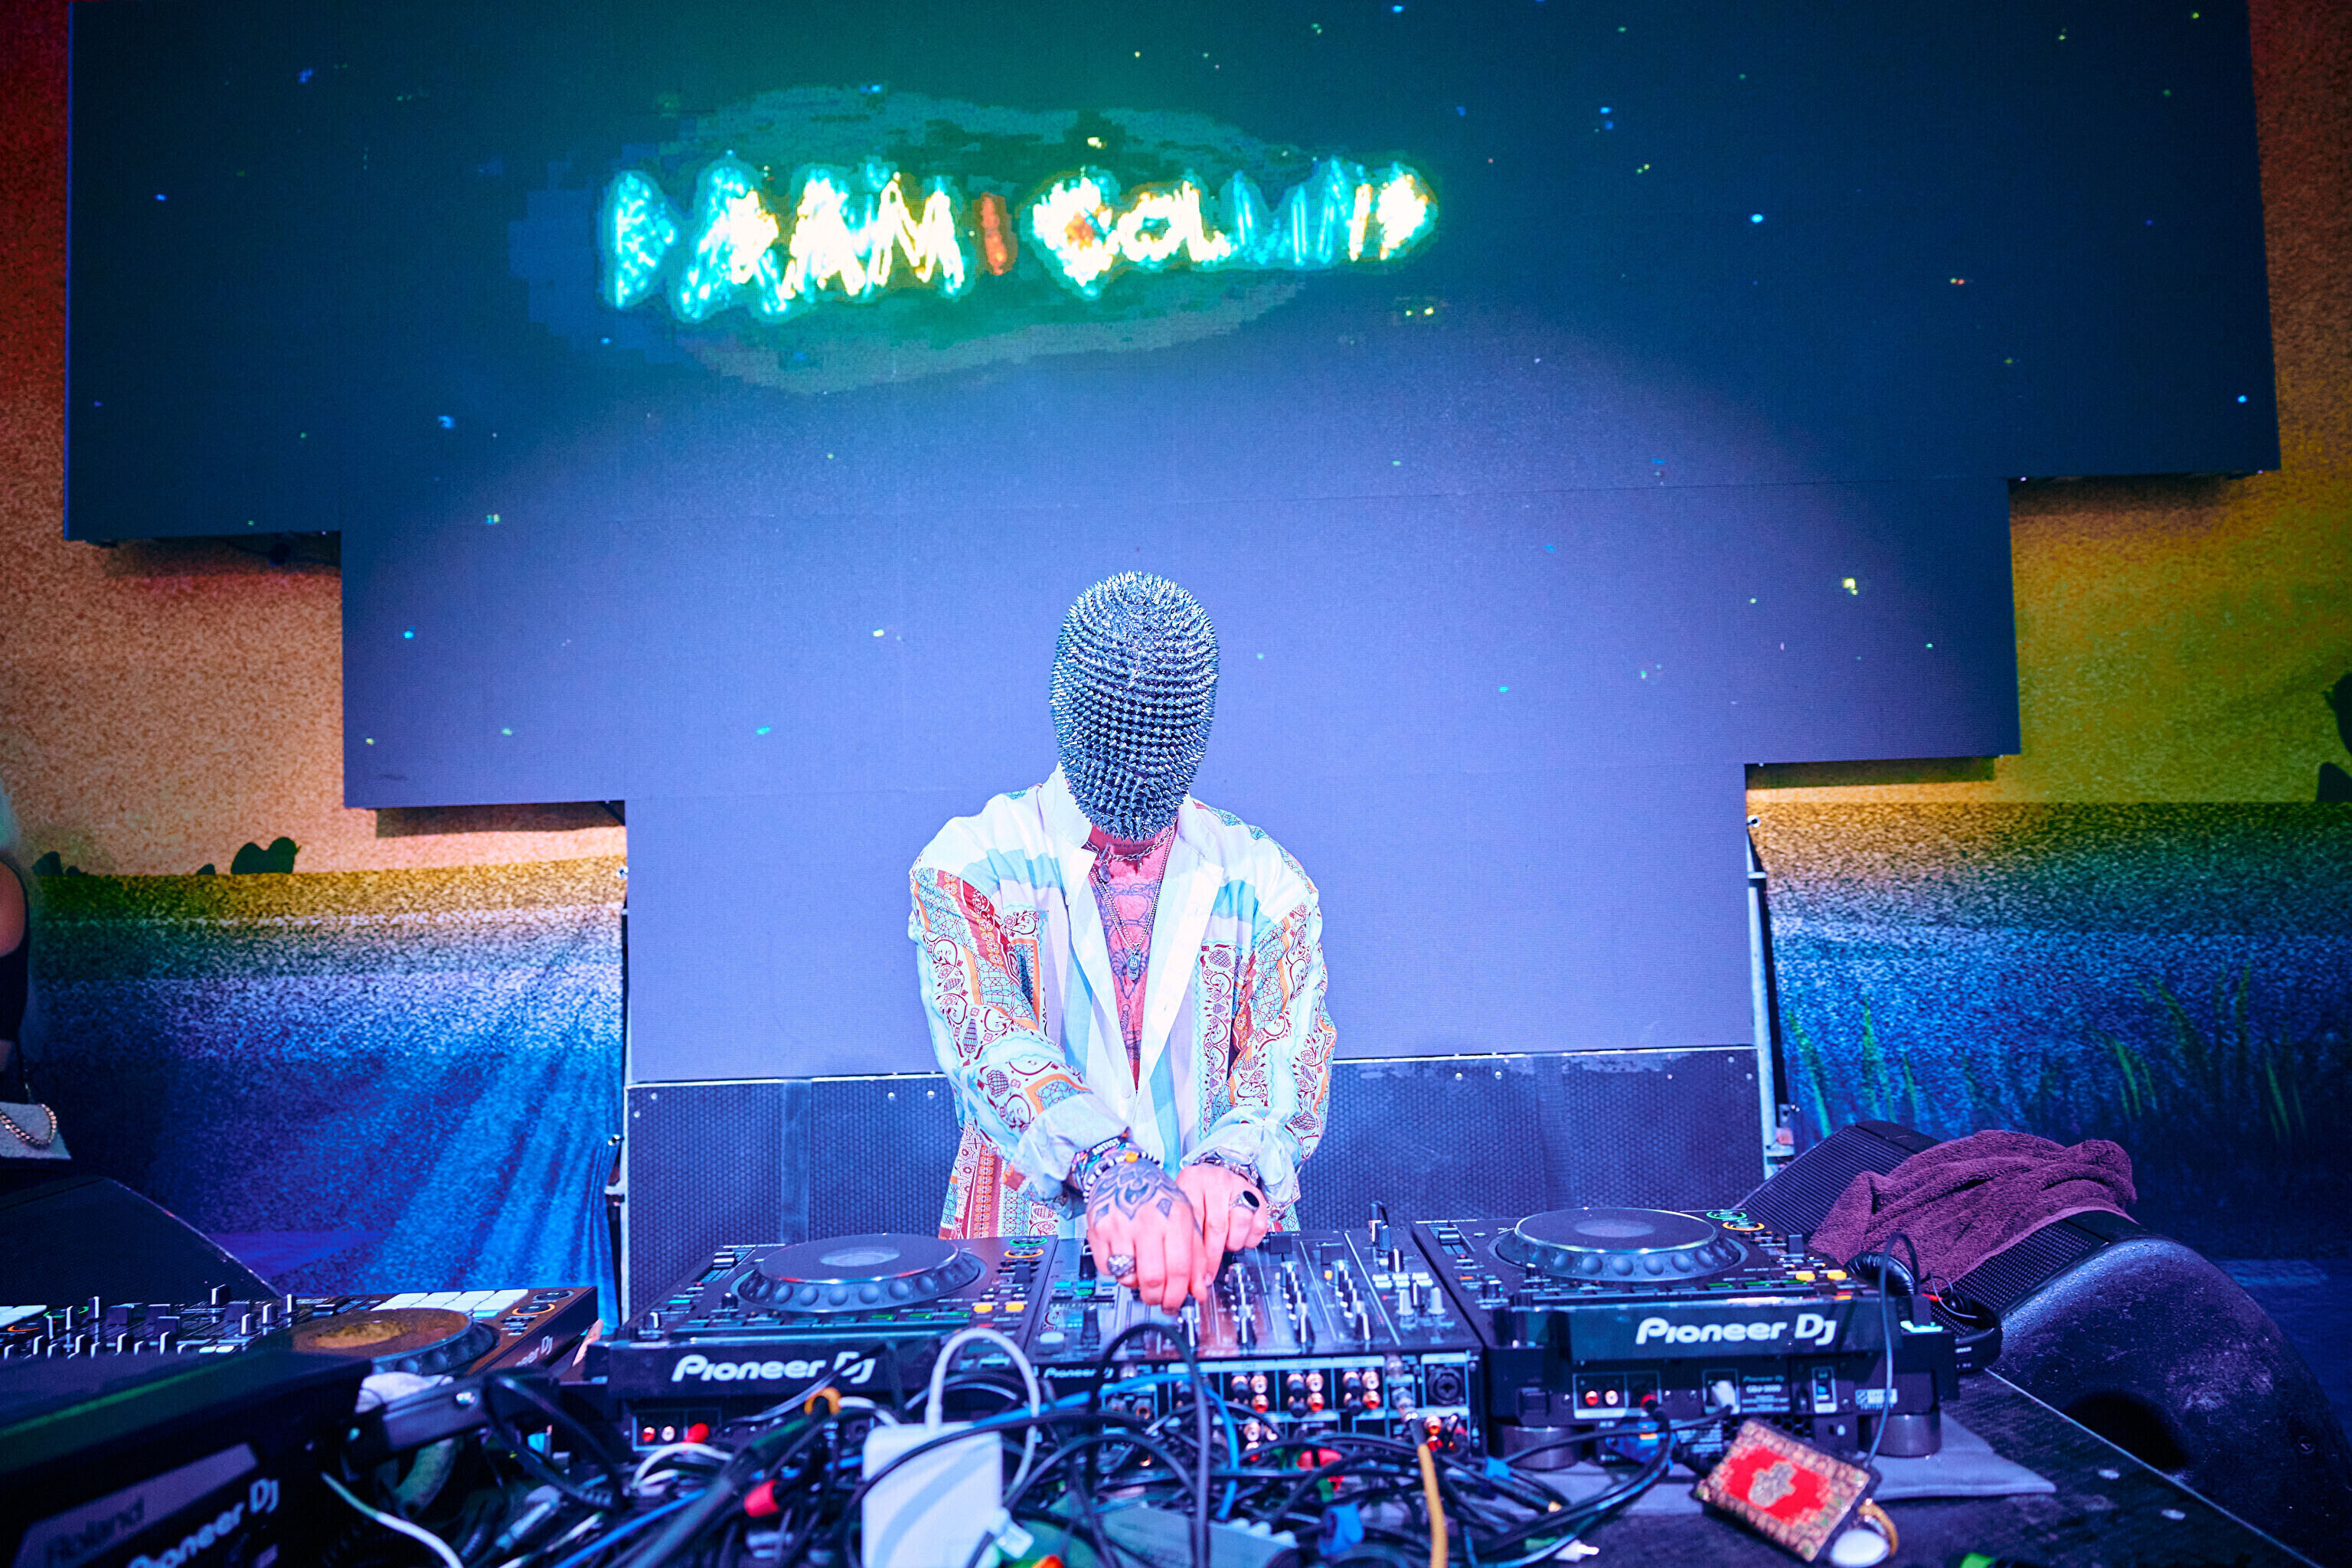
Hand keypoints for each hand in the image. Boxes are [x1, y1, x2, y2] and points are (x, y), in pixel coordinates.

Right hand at [1084, 1159, 1202, 1310]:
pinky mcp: (1098, 1230)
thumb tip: (1199, 1291)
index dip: (1178, 1295)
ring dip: (1136, 1285)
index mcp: (1175, 1216)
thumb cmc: (1156, 1197)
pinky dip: (1117, 1271)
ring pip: (1128, 1278)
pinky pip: (1107, 1269)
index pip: (1180, 1269)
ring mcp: (1121, 1225)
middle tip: (1158, 1300)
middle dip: (1157, 1299)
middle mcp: (1148, 1219)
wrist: (1123, 1172)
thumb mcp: (1184, 1219)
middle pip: (1153, 1279)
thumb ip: (1196, 1256)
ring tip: (1141, 1274)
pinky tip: (1124, 1257)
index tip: (1176, 1303)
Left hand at [1176, 1162, 1270, 1301]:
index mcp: (1191, 1181)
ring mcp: (1238, 1185)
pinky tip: (1237, 1236)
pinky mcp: (1257, 1195)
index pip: (1192, 1222)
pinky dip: (1249, 1238)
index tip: (1194, 1276)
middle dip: (1213, 1258)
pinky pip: (1258, 1225)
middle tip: (1208, 1275)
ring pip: (1241, 1222)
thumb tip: (1185, 1274)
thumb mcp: (1181, 1207)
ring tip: (1224, 1244)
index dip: (1193, 1254)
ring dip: (1232, 1243)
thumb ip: (1181, 1234)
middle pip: (1216, 1226)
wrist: (1213, 1176)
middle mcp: (1216, 1180)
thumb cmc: (1194, 1196)